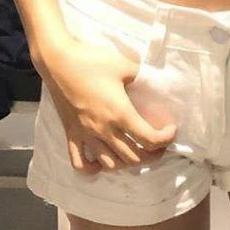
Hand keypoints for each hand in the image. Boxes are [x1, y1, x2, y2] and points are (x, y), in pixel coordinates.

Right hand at [33, 34, 176, 175]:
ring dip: (126, 163)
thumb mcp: (124, 64)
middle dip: (151, 154)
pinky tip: (100, 163)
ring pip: (110, 164)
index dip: (165, 139)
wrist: (58, 61)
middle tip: (158, 143)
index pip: (148, 139)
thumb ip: (140, 75)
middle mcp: (104, 130)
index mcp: (120, 113)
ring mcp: (86, 135)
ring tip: (134, 151)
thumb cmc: (91, 60)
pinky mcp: (71, 135)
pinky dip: (92, 169)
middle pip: (133, 157)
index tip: (171, 130)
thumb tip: (149, 81)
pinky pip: (80, 163)